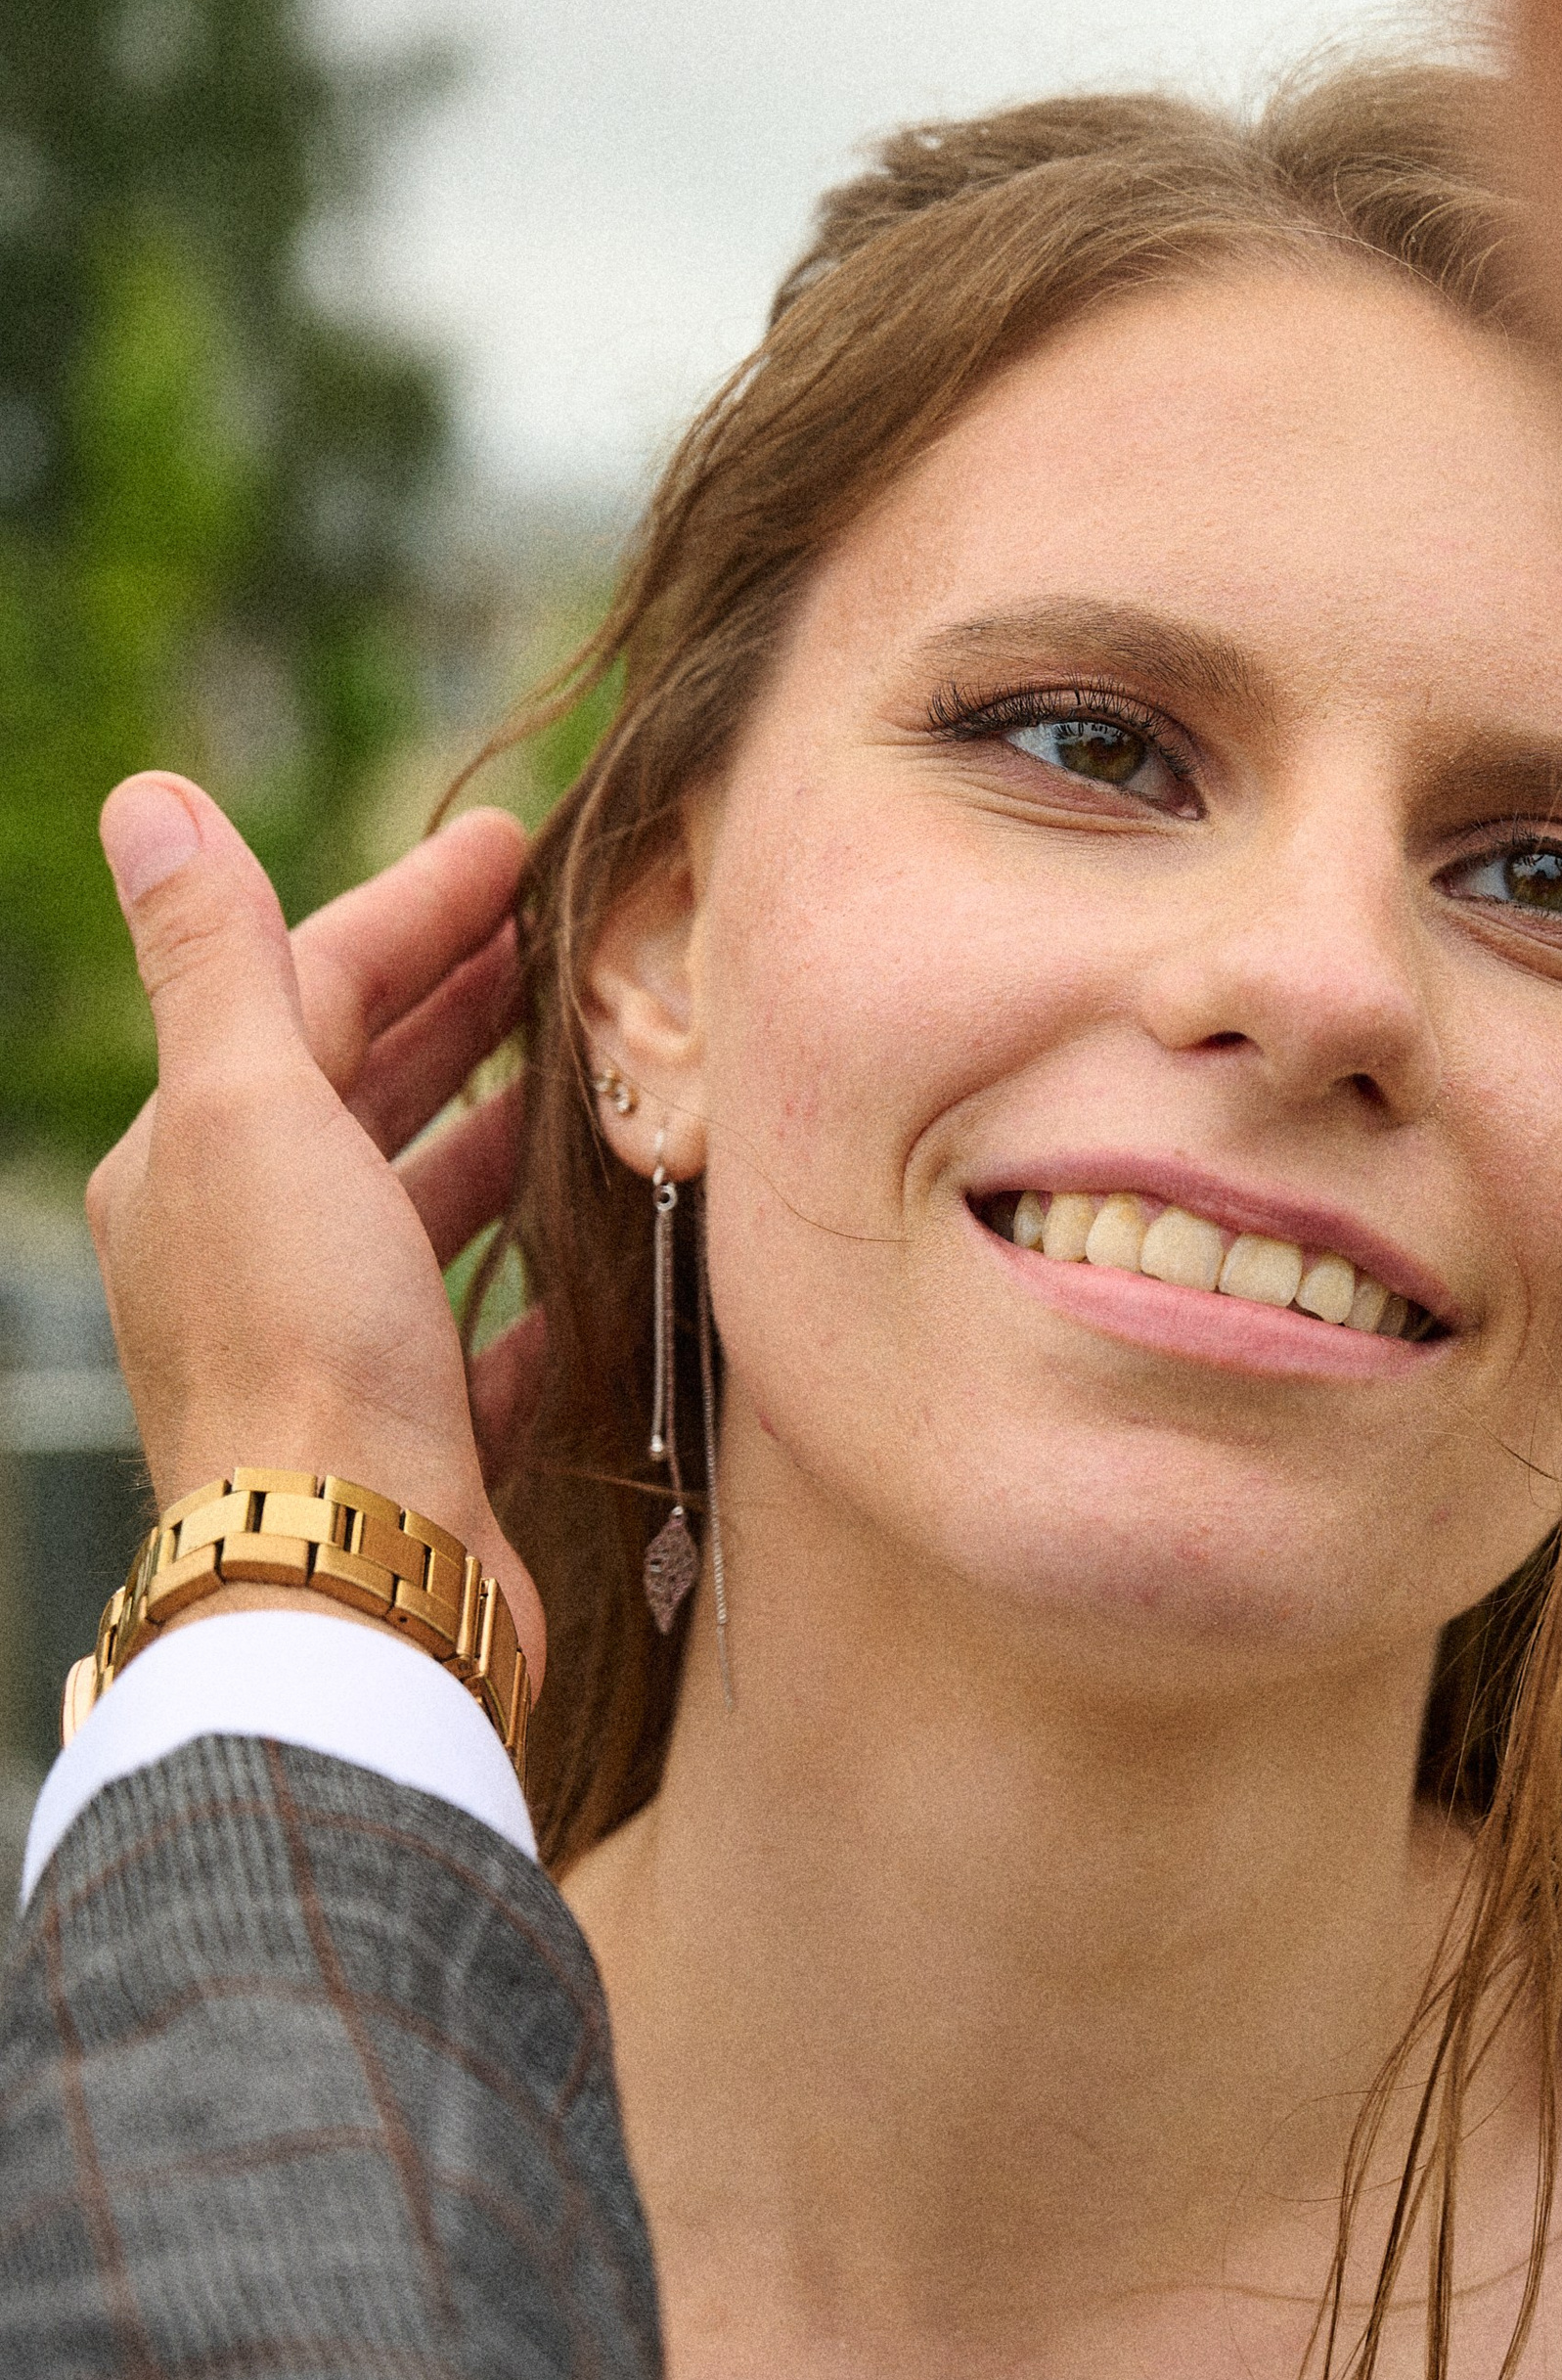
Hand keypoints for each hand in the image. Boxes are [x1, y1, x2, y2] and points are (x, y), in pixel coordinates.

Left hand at [85, 773, 547, 1682]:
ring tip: (595, 1066)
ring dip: (497, 1126)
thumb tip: (148, 797)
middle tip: (561, 935)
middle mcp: (250, 1252)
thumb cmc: (301, 1341)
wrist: (358, 1582)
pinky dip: (530, 1280)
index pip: (307, 988)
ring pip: (420, 1203)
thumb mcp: (248, 1110)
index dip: (409, 908)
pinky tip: (585, 1255)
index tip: (512, 845)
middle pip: (360, 1088)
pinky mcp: (423, 1440)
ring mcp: (338, 1348)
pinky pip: (481, 1337)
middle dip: (453, 1001)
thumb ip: (213, 957)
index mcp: (194, 1162)